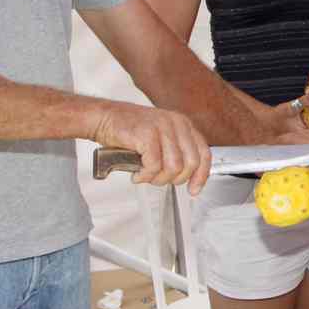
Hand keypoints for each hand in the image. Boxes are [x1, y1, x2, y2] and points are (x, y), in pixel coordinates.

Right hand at [90, 102, 210, 193]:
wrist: (105, 118)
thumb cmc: (130, 132)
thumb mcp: (161, 138)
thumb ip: (176, 152)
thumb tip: (187, 177)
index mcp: (183, 124)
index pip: (204, 153)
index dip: (201, 176)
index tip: (193, 190)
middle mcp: (176, 123)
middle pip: (190, 164)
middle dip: (174, 179)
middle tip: (158, 179)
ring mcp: (162, 127)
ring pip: (173, 167)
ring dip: (158, 179)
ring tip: (146, 175)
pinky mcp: (147, 134)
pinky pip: (154, 166)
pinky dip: (145, 176)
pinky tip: (137, 174)